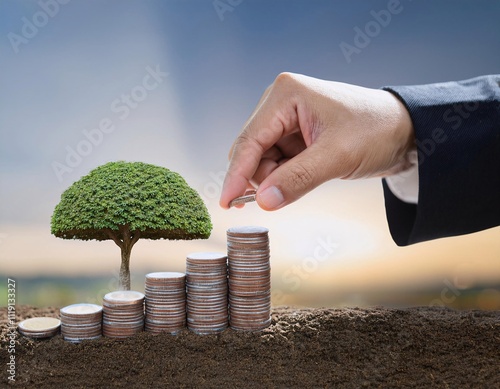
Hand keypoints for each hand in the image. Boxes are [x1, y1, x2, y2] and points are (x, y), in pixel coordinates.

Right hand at [220, 72, 414, 209]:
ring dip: (273, 178)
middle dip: (260, 177)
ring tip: (302, 182)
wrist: (405, 131)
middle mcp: (280, 102)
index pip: (250, 140)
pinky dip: (283, 176)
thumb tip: (263, 202)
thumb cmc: (376, 131)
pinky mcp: (295, 134)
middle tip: (275, 198)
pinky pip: (277, 161)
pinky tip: (299, 180)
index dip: (236, 174)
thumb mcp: (337, 157)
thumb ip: (297, 179)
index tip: (227, 202)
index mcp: (286, 95)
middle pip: (251, 150)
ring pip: (262, 159)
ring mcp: (287, 119)